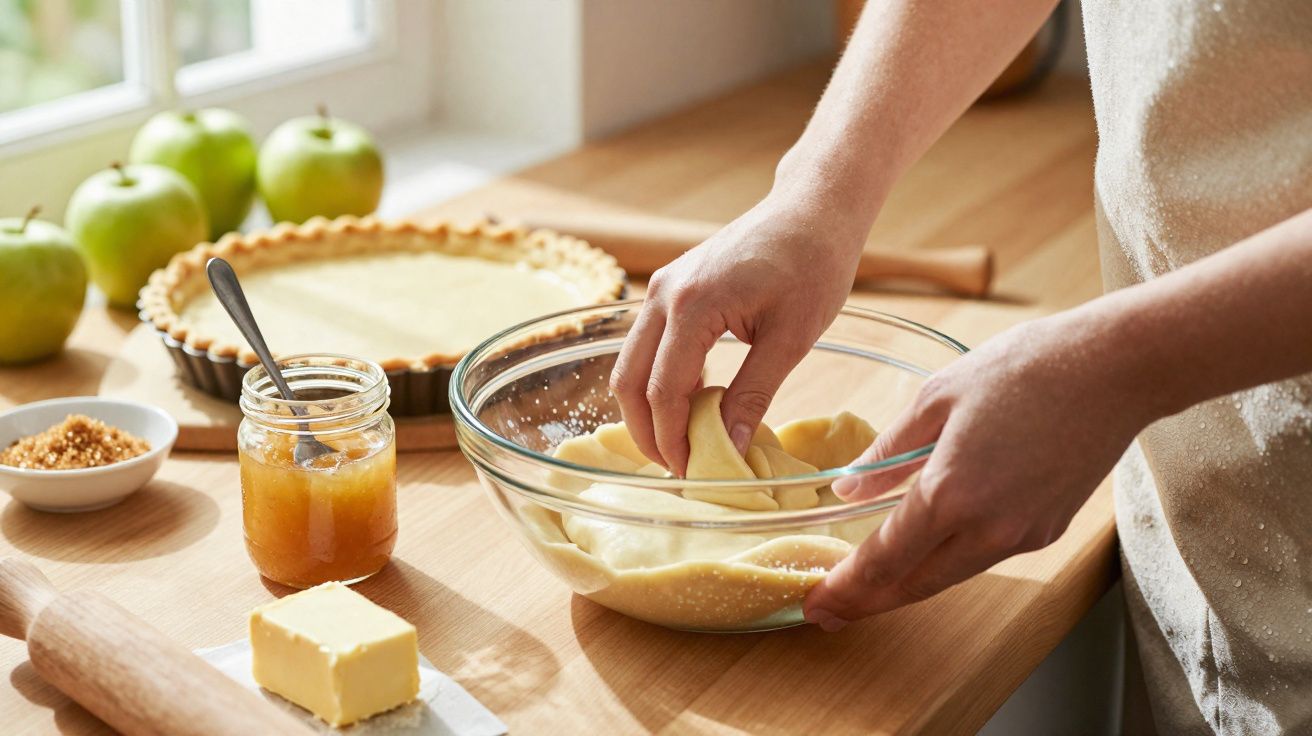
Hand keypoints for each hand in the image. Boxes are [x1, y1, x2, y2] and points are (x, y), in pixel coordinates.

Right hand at [610, 194, 868, 474]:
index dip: (672, 440)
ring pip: (630, 362)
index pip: (663, 391)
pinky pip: (647, 344)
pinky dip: (657, 379)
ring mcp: (660, 287)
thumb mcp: (791, 339)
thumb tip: (729, 448)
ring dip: (648, 407)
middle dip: (647, 432)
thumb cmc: (813, 265)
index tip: (691, 475)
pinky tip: (689, 405)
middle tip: (677, 469)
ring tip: (680, 444)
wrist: (813, 209)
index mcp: (692, 306)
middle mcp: (662, 295)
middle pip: (629, 380)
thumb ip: (753, 395)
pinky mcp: (669, 287)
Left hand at [803, 311, 1159, 630]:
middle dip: (868, 601)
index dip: (846, 588)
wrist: (1115, 369)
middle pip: (915, 584)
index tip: (816, 603)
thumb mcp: (937, 397)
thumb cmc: (1025, 368)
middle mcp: (987, 528)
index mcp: (951, 493)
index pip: (884, 559)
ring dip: (906, 584)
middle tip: (829, 611)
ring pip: (949, 575)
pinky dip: (946, 561)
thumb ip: (888, 452)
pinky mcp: (1047, 530)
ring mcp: (1022, 535)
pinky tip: (926, 550)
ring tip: (868, 586)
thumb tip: (847, 489)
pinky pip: (983, 555)